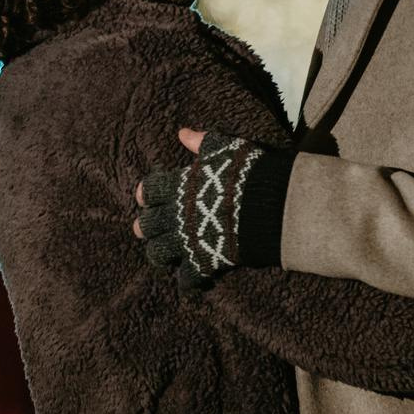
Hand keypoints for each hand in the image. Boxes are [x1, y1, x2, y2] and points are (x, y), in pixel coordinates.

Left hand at [133, 127, 285, 285]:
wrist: (269, 205)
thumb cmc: (245, 172)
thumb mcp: (224, 148)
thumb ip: (201, 142)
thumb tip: (182, 133)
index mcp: (178, 186)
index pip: (148, 190)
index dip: (145, 194)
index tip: (145, 198)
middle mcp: (176, 215)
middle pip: (147, 225)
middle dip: (145, 227)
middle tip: (144, 229)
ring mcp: (188, 240)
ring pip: (158, 253)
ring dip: (159, 252)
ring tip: (163, 252)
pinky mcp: (204, 262)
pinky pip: (187, 277)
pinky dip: (187, 280)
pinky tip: (190, 278)